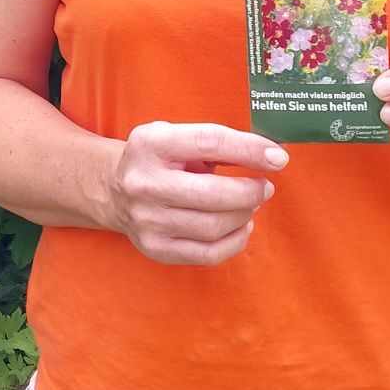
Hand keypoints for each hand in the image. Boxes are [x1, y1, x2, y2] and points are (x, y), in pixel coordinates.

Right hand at [106, 122, 287, 264]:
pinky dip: (234, 241)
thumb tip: (270, 154)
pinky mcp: (155, 248)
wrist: (112, 189)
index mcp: (151, 144)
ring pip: (213, 226)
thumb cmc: (158, 159)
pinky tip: (240, 226)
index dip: (249, 150)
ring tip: (250, 204)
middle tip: (265, 187)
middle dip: (249, 192)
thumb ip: (217, 143)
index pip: (208, 142)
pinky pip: (207, 253)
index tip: (278, 158)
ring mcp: (147, 220)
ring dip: (244, 215)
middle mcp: (144, 183)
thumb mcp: (177, 136)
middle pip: (211, 194)